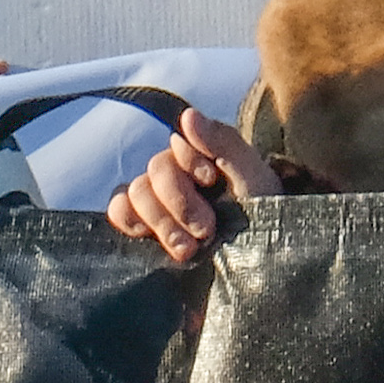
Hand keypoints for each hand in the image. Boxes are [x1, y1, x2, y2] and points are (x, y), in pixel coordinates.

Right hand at [105, 109, 271, 264]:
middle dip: (180, 202)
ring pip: (134, 192)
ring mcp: (158, 203)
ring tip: (187, 249)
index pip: (175, 145)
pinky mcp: (144, 229)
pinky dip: (129, 220)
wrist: (262, 267)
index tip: (211, 181)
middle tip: (207, 230)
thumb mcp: (254, 179)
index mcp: (202, 159)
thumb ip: (225, 143)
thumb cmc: (264, 219)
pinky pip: (119, 210)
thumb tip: (187, 115)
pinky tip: (150, 238)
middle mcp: (177, 176)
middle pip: (154, 171)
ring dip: (161, 221)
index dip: (189, 161)